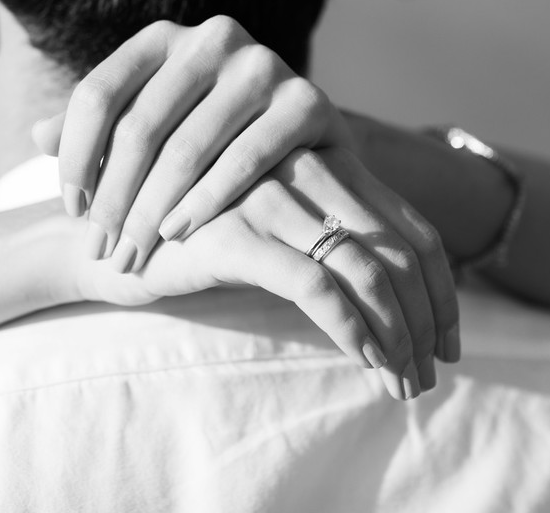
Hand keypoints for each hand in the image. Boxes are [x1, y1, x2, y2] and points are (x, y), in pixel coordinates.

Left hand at [33, 16, 352, 271]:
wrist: (307, 147)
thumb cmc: (210, 139)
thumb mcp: (151, 123)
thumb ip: (99, 129)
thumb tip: (37, 137)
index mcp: (163, 38)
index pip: (98, 94)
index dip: (76, 156)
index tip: (71, 210)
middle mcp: (212, 38)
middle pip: (139, 127)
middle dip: (113, 197)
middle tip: (100, 248)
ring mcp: (262, 65)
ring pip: (187, 148)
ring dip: (152, 210)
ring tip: (132, 251)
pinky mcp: (307, 100)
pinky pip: (246, 158)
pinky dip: (207, 200)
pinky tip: (178, 233)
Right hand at [71, 147, 458, 401]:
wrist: (101, 239)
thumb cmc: (188, 241)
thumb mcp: (267, 232)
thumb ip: (322, 237)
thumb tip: (393, 297)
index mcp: (319, 167)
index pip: (408, 226)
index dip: (442, 289)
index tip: (448, 344)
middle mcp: (300, 170)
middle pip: (398, 248)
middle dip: (426, 320)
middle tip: (428, 376)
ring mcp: (267, 198)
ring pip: (366, 268)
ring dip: (397, 334)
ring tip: (401, 383)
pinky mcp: (233, 234)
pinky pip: (316, 285)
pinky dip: (352, 330)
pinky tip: (363, 361)